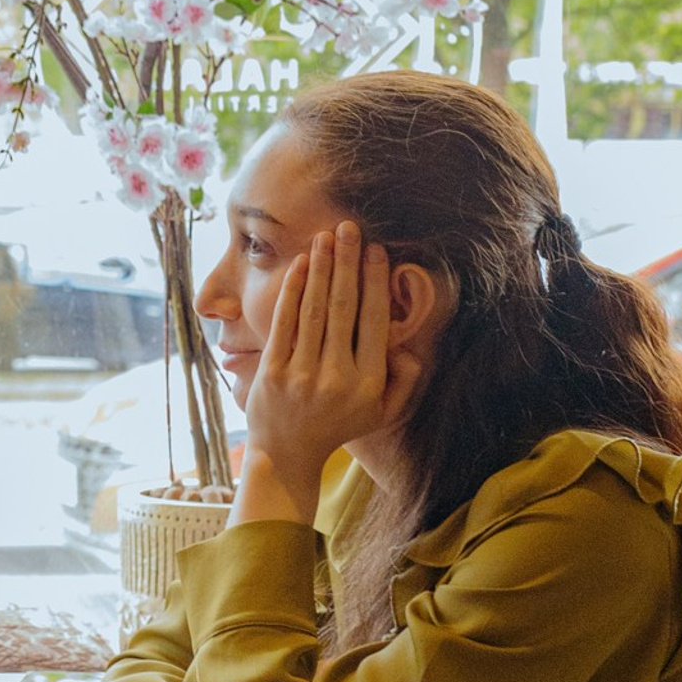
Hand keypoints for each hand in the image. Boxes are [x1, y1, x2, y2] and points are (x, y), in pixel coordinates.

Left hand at [232, 221, 416, 527]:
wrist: (287, 454)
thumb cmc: (339, 426)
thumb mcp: (382, 412)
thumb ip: (404, 381)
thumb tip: (409, 346)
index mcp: (367, 382)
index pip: (374, 321)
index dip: (375, 282)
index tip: (376, 250)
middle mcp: (336, 376)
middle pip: (343, 307)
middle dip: (347, 263)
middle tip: (350, 227)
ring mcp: (301, 373)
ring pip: (313, 310)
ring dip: (320, 268)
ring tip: (325, 236)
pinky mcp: (272, 371)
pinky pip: (285, 323)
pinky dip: (291, 291)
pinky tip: (299, 265)